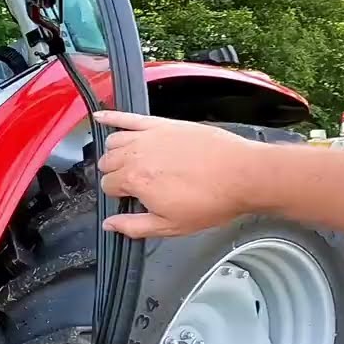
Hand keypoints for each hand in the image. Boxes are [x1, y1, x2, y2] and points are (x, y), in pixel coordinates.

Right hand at [93, 111, 265, 237]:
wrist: (244, 175)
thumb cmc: (213, 200)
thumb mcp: (171, 226)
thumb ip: (134, 226)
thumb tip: (110, 225)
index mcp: (135, 181)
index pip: (108, 186)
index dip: (117, 195)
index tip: (130, 199)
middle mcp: (137, 155)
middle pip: (107, 162)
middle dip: (114, 174)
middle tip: (132, 183)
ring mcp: (149, 136)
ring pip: (114, 142)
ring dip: (114, 152)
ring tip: (127, 162)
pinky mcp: (163, 124)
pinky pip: (129, 117)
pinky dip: (111, 116)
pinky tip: (100, 116)